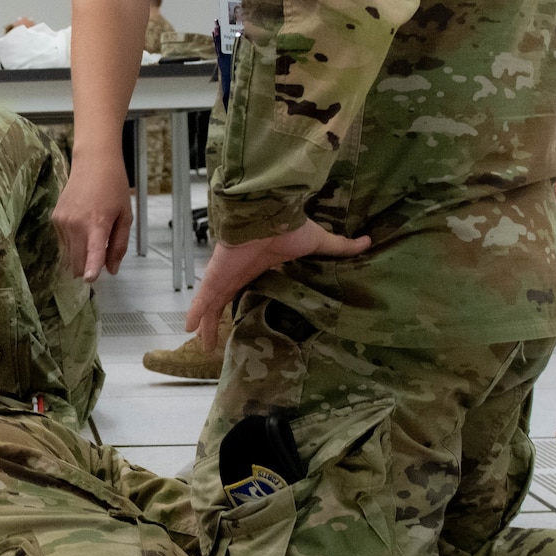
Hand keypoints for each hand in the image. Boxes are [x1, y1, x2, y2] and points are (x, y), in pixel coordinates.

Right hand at [53, 153, 132, 281]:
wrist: (93, 163)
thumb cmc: (113, 187)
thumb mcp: (125, 216)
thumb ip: (119, 245)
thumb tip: (112, 270)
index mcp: (98, 223)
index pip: (93, 251)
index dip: (92, 269)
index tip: (90, 280)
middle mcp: (76, 224)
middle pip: (77, 262)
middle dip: (88, 269)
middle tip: (100, 257)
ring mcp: (62, 222)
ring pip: (68, 256)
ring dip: (80, 256)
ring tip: (92, 234)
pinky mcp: (55, 219)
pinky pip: (63, 243)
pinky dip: (72, 244)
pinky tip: (82, 227)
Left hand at [185, 220, 370, 349]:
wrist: (272, 213)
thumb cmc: (291, 226)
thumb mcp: (319, 242)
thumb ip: (339, 247)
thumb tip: (366, 242)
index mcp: (256, 266)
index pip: (242, 287)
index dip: (236, 301)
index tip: (234, 315)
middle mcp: (237, 273)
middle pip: (222, 301)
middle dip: (216, 320)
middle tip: (211, 340)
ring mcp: (226, 274)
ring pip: (211, 304)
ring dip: (205, 322)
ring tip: (200, 342)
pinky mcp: (218, 274)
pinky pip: (204, 296)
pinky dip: (196, 310)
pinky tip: (189, 327)